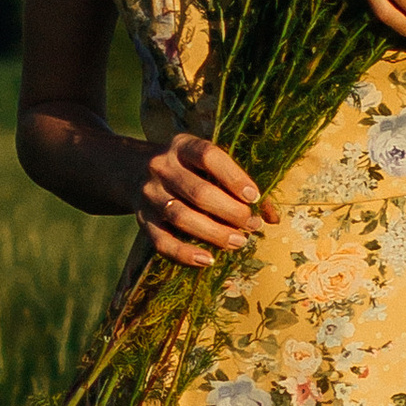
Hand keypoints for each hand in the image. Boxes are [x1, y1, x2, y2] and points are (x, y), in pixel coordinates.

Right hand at [136, 131, 264, 268]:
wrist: (132, 170)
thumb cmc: (187, 168)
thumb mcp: (206, 163)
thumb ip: (238, 183)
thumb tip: (273, 217)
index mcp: (182, 146)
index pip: (208, 156)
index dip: (233, 177)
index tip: (254, 196)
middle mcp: (162, 167)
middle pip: (198, 192)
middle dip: (230, 211)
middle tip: (252, 224)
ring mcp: (149, 194)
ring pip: (181, 217)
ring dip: (213, 233)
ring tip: (239, 242)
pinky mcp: (142, 219)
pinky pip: (162, 241)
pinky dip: (184, 254)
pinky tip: (207, 260)